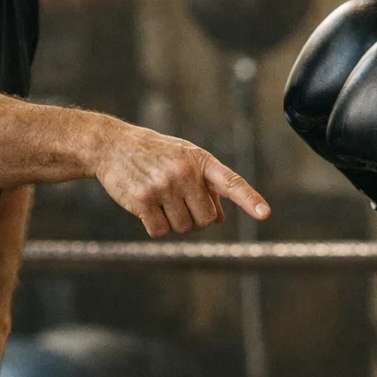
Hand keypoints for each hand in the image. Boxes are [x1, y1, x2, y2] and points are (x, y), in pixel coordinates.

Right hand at [92, 121, 269, 237]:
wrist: (112, 145)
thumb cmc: (154, 154)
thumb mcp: (185, 157)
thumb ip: (205, 182)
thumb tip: (219, 217)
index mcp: (200, 161)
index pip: (231, 182)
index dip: (249, 199)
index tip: (264, 214)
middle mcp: (185, 173)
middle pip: (207, 220)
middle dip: (195, 217)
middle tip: (178, 200)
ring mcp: (164, 186)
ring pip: (183, 228)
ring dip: (173, 222)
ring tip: (160, 198)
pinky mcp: (143, 200)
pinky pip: (160, 231)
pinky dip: (155, 227)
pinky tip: (146, 207)